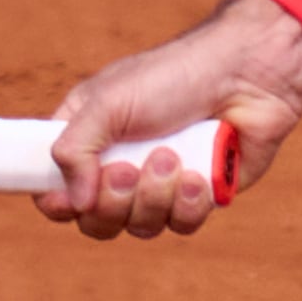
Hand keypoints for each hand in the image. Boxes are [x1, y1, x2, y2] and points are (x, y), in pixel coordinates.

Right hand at [40, 0, 301, 239]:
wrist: (247, 74)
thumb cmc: (174, 75)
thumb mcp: (109, 101)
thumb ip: (74, 149)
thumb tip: (73, 202)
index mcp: (90, 139)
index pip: (54, 189)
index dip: (55, 202)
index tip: (65, 198)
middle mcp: (121, 167)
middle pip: (95, 221)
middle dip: (112, 201)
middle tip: (129, 168)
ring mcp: (160, 186)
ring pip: (140, 226)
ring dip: (154, 195)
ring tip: (174, 155)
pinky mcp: (199, 197)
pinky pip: (181, 225)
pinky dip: (188, 202)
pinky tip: (201, 173)